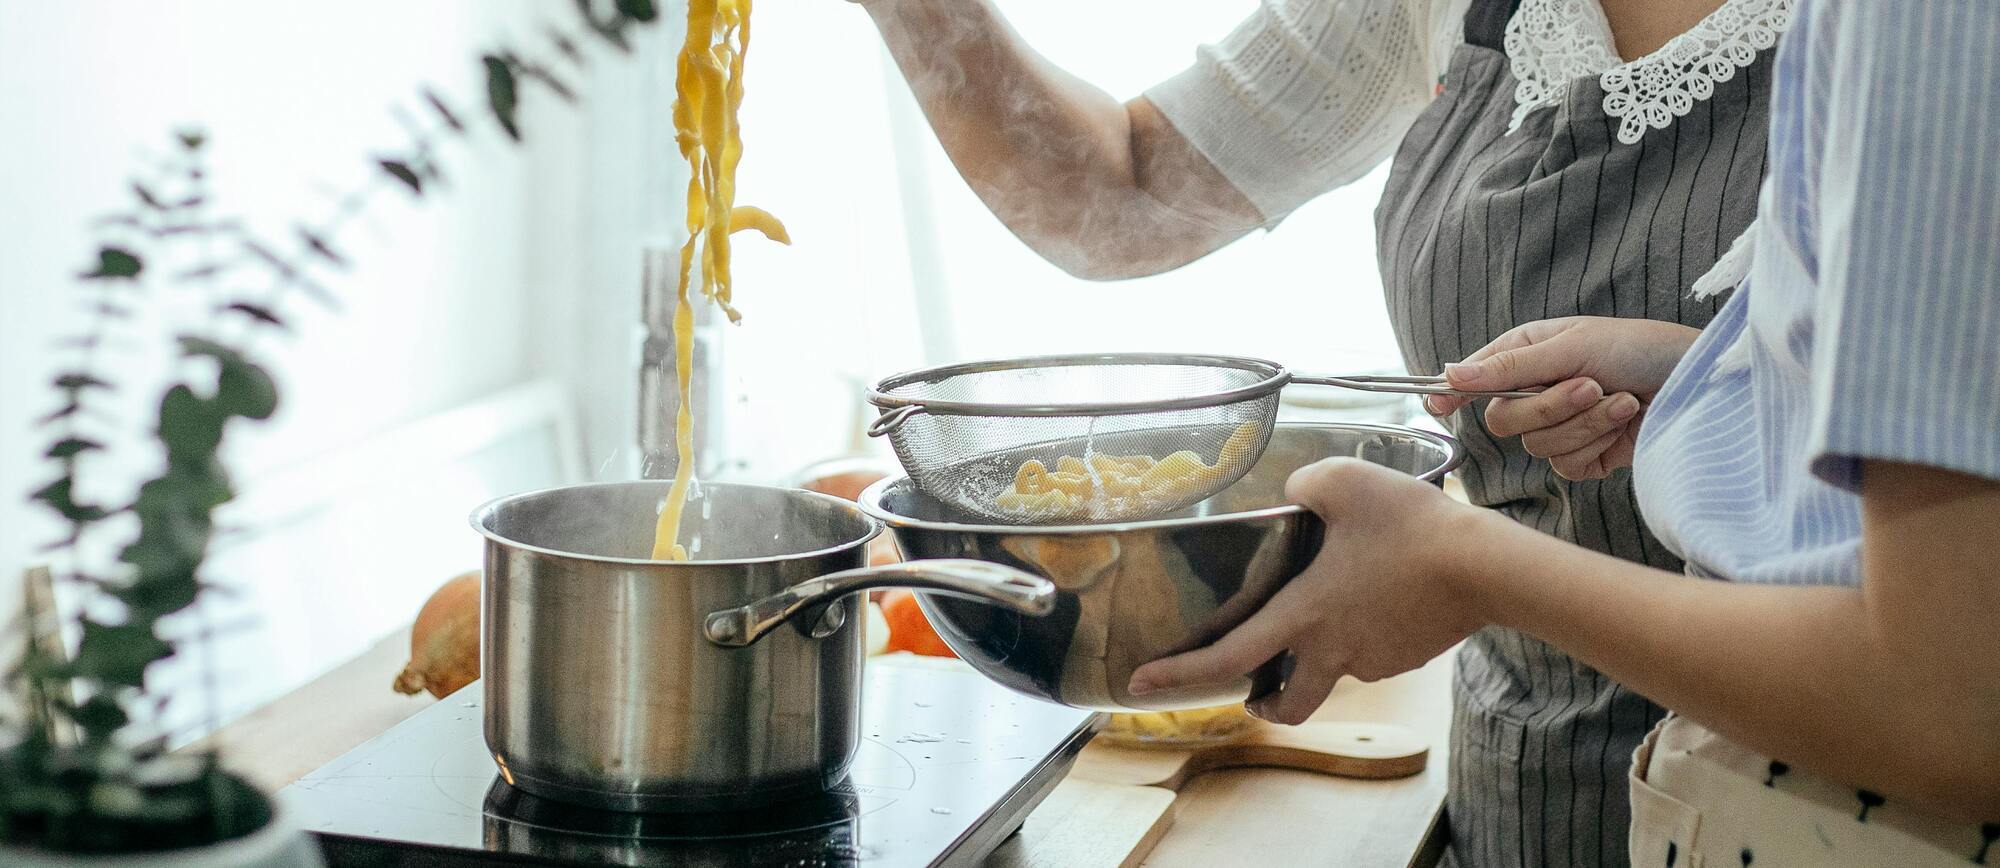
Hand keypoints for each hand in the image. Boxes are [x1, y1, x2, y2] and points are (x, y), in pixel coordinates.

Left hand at [1125, 459, 1491, 724]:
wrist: (1488, 567)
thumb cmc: (1413, 526)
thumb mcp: (1344, 483)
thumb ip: (1303, 487)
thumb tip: (1291, 495)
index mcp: (1304, 615)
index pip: (1227, 657)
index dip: (1179, 676)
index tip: (1141, 684)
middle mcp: (1333, 650)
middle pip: (1286, 702)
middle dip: (1263, 704)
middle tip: (1252, 694)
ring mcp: (1374, 659)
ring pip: (1335, 670)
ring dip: (1321, 656)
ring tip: (1333, 610)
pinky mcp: (1407, 655)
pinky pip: (1374, 651)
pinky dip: (1366, 634)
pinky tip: (1380, 596)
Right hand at [1425, 317, 1699, 479]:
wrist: (1696, 384)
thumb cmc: (1639, 348)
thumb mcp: (1573, 346)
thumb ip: (1509, 367)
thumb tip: (1449, 372)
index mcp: (1527, 356)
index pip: (1474, 378)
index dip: (1453, 393)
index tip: (1437, 407)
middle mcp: (1537, 392)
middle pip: (1504, 420)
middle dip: (1551, 406)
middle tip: (1590, 385)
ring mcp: (1559, 428)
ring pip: (1538, 446)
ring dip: (1587, 422)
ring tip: (1622, 399)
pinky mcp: (1584, 458)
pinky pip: (1567, 465)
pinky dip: (1599, 443)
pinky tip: (1626, 421)